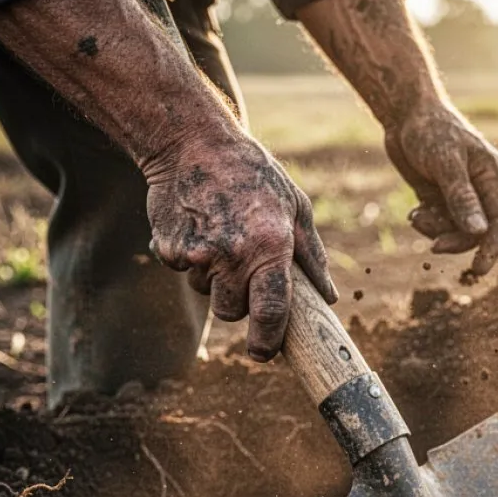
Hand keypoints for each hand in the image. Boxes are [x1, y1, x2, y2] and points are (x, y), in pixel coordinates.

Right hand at [144, 129, 337, 361]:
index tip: (264, 354)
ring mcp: (197, 253)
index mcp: (270, 246)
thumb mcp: (295, 207)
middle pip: (232, 311)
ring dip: (214, 277)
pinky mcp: (168, 248)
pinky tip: (198, 226)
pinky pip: (183, 271)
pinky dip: (190, 258)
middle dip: (238, 301)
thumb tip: (329, 298)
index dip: (267, 340)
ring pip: (207, 293)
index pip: (271, 310)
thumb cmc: (253, 175)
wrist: (191, 142)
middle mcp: (232, 254)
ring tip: (221, 234)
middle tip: (243, 269)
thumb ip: (312, 257)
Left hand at [384, 104, 497, 278]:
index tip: (478, 269)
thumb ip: (461, 198)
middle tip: (433, 247)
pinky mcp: (440, 195)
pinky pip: (439, 222)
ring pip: (455, 228)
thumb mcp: (446, 163)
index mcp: (491, 176)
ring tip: (417, 218)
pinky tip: (414, 214)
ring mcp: (459, 193)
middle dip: (457, 241)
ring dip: (437, 230)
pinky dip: (427, 224)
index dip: (492, 247)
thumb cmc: (429, 130)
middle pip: (478, 229)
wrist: (404, 112)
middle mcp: (479, 187)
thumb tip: (479, 233)